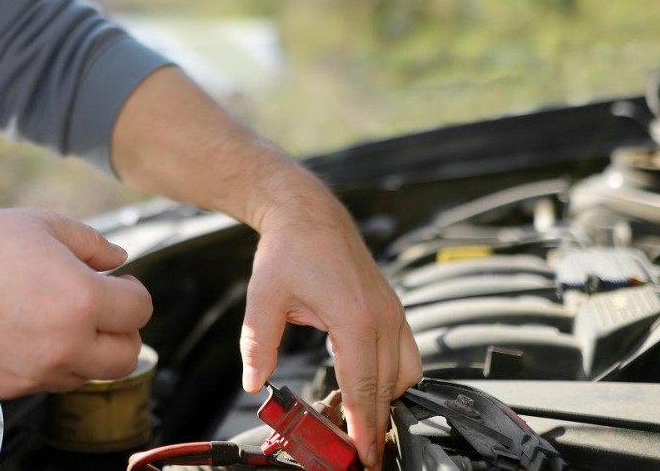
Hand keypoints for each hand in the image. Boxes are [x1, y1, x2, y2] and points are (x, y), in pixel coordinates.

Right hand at [0, 209, 152, 397]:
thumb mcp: (40, 224)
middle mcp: (65, 343)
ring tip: (62, 316)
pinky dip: (55, 361)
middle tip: (106, 309)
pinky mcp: (13, 387)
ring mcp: (38, 371)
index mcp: (79, 299)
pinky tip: (32, 331)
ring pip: (91, 373)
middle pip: (127, 355)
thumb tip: (118, 259)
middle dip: (123, 330)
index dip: (134, 291)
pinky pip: (53, 381)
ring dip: (90, 348)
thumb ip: (91, 242)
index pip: (140, 310)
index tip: (122, 284)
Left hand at [238, 180, 421, 469]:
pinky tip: (367, 387)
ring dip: (386, 400)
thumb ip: (259, 345)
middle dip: (375, 424)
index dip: (363, 427)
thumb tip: (254, 382)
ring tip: (359, 422)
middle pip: (387, 388)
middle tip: (360, 454)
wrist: (308, 214)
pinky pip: (404, 354)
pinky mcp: (392, 308)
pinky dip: (392, 377)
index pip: (364, 387)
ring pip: (404, 374)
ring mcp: (392, 311)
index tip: (362, 456)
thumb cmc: (288, 250)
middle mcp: (382, 317)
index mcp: (354, 318)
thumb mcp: (264, 299)